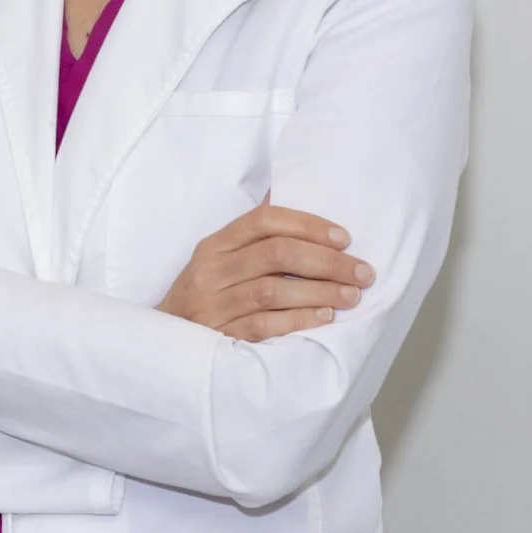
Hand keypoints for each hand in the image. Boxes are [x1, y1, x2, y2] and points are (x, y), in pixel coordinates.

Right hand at [157, 197, 374, 340]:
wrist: (169, 343)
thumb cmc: (207, 294)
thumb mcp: (220, 258)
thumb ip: (252, 232)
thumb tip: (281, 188)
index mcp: (215, 245)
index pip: (263, 221)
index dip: (307, 225)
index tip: (344, 237)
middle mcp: (211, 270)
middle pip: (274, 254)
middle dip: (326, 261)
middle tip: (362, 272)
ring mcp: (213, 304)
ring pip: (272, 291)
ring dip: (319, 292)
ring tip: (351, 295)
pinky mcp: (220, 336)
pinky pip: (265, 326)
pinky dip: (298, 320)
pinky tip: (324, 318)